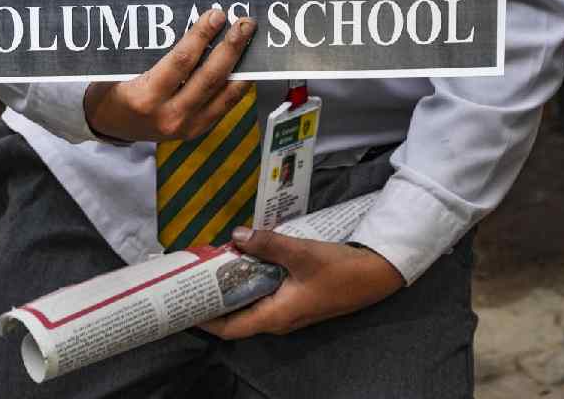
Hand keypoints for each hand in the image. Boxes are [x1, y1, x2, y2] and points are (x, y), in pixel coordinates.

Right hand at [84, 10, 255, 141]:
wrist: (109, 126)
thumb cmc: (113, 90)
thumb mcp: (120, 69)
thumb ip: (147, 52)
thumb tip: (183, 20)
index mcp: (145, 97)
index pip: (181, 61)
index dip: (201, 36)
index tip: (216, 15)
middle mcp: (169, 115)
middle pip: (209, 77)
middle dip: (231, 47)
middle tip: (244, 24)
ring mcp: (186, 127)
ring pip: (224, 93)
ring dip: (241, 65)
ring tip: (250, 40)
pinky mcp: (197, 130)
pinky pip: (225, 106)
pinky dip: (238, 85)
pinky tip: (246, 66)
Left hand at [201, 228, 404, 339]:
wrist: (377, 274)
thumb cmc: (340, 271)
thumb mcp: (302, 254)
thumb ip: (268, 244)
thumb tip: (236, 235)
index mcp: (276, 316)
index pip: (230, 328)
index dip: (205, 321)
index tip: (185, 306)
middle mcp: (278, 318)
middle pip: (236, 315)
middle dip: (214, 299)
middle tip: (193, 277)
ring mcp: (288, 308)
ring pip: (250, 302)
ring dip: (232, 286)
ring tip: (211, 265)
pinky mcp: (295, 296)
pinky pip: (263, 292)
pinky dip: (249, 279)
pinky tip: (243, 258)